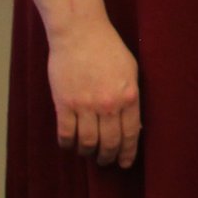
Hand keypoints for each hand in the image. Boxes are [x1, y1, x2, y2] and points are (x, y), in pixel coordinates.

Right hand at [46, 14, 140, 167]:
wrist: (80, 34)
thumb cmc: (108, 49)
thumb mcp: (130, 71)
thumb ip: (130, 97)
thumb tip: (133, 123)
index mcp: (129, 96)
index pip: (131, 133)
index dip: (127, 152)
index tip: (125, 163)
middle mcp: (108, 104)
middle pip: (109, 142)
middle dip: (108, 157)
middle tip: (106, 162)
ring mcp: (85, 105)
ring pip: (87, 142)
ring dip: (88, 153)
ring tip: (89, 154)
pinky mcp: (64, 103)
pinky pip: (66, 134)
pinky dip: (68, 145)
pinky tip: (70, 145)